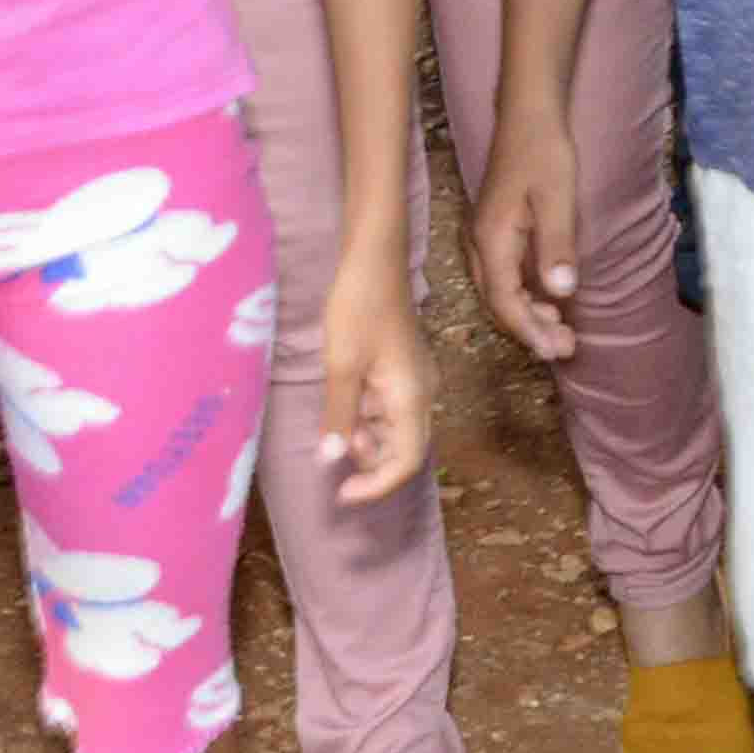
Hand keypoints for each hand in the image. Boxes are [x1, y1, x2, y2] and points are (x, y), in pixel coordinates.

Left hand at [311, 259, 430, 497]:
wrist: (373, 258)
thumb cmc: (357, 308)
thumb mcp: (341, 366)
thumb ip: (339, 417)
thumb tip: (332, 461)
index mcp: (412, 398)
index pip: (406, 462)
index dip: (377, 485)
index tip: (342, 494)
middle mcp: (422, 394)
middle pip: (404, 449)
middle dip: (369, 460)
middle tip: (333, 445)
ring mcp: (415, 380)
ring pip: (394, 428)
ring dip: (365, 435)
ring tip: (335, 415)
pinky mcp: (403, 368)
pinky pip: (389, 406)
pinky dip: (366, 415)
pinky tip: (343, 397)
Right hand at [467, 118, 586, 366]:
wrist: (528, 116)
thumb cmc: (545, 152)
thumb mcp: (559, 198)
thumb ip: (557, 245)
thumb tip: (560, 292)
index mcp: (491, 239)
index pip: (504, 300)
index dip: (529, 330)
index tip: (555, 351)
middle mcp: (479, 243)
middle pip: (497, 302)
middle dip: (529, 330)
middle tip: (566, 349)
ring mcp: (482, 237)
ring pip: (498, 291)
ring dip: (527, 315)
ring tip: (561, 332)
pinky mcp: (492, 232)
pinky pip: (502, 276)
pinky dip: (523, 296)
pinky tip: (547, 301)